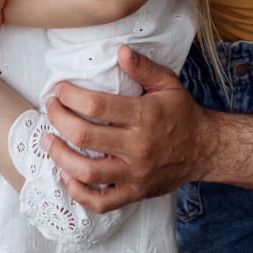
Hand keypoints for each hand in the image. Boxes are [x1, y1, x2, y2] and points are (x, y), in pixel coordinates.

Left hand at [43, 45, 211, 212]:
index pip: (97, 105)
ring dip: (60, 157)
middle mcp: (137, 146)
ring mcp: (135, 173)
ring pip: (86, 171)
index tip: (60, 90)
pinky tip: (67, 176)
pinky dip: (78, 192)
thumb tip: (120, 51)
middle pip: (84, 136)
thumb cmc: (182, 113)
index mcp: (144, 115)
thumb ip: (143, 67)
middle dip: (58, 120)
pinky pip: (101, 202)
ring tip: (48, 142)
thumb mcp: (168, 83)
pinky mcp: (134, 193)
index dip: (71, 96)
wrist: (204, 148)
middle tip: (51, 109)